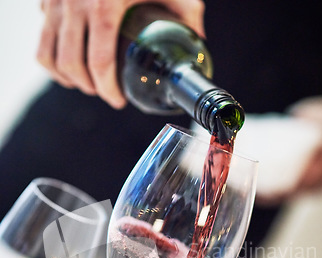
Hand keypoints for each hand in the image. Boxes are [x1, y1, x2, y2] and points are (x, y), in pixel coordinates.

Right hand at [37, 0, 204, 107]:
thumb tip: (198, 40)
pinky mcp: (46, 0)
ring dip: (67, 79)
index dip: (108, 89)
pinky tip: (66, 67)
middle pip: (72, 65)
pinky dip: (51, 61)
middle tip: (106, 93)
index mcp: (105, 4)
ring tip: (86, 85)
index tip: (118, 100)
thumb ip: (186, 11)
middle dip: (90, 87)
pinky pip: (41, 41)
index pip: (99, 62)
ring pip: (49, 56)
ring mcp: (55, 2)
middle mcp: (74, 3)